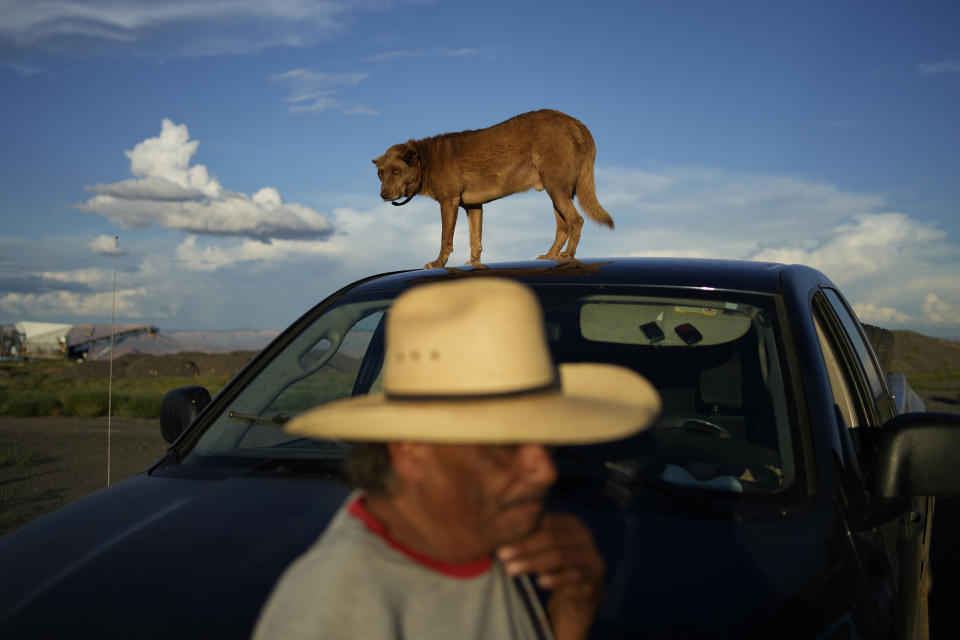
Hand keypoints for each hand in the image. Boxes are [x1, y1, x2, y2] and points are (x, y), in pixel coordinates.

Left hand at [496, 513, 604, 639]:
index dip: (522, 529)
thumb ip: (529, 534)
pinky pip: (574, 576)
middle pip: (551, 538)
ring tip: (511, 570)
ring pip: (560, 557)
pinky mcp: (593, 577)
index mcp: (571, 522)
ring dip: (532, 563)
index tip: (500, 539)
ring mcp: (591, 556)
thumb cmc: (555, 561)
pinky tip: (539, 582)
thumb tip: (499, 527)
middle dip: (524, 547)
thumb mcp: (544, 544)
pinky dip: (555, 578)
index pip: (546, 521)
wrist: (581, 588)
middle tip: (501, 556)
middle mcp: (584, 536)